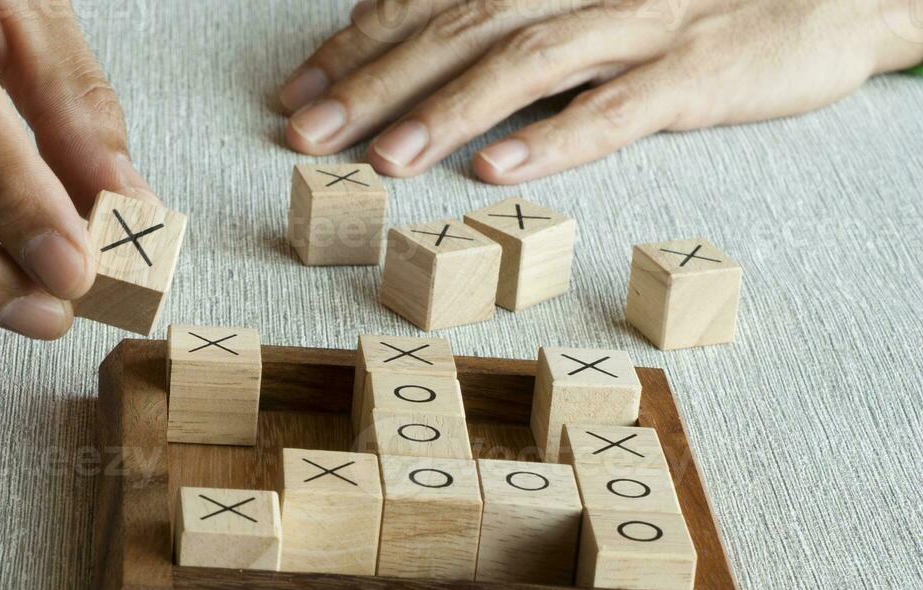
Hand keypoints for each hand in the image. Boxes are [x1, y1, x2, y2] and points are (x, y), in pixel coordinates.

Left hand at [279, 0, 922, 182]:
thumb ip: (503, 11)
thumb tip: (403, 38)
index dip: (360, 43)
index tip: (297, 91)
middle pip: (462, 25)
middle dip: (376, 81)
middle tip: (307, 135)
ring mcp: (642, 24)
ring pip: (527, 62)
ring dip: (447, 111)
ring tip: (384, 159)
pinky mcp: (695, 74)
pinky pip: (617, 108)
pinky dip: (556, 138)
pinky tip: (499, 170)